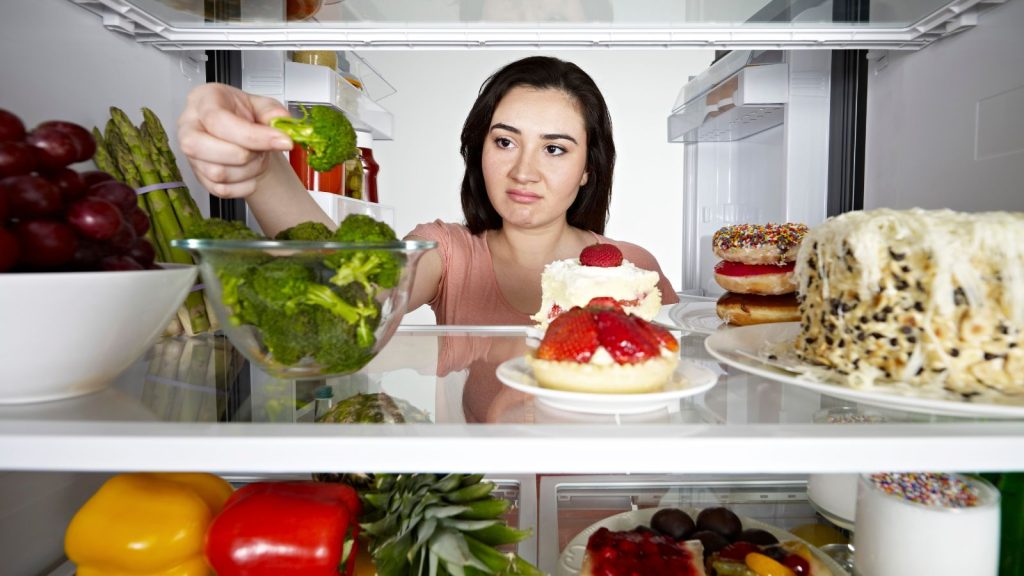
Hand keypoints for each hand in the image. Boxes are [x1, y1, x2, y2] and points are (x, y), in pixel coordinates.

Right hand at [177, 83, 293, 198]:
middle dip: (246, 154)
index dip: (253, 135)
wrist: (240, 133)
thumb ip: (272, 110)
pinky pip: (222, 190)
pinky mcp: (199, 177)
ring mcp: (190, 155)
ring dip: (249, 170)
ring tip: (257, 157)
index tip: (282, 140)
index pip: (219, 121)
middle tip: (262, 149)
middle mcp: (189, 127)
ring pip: (217, 173)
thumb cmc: (241, 115)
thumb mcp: (259, 104)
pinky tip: (251, 171)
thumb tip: (281, 119)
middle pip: (208, 149)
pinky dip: (245, 185)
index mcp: (202, 101)